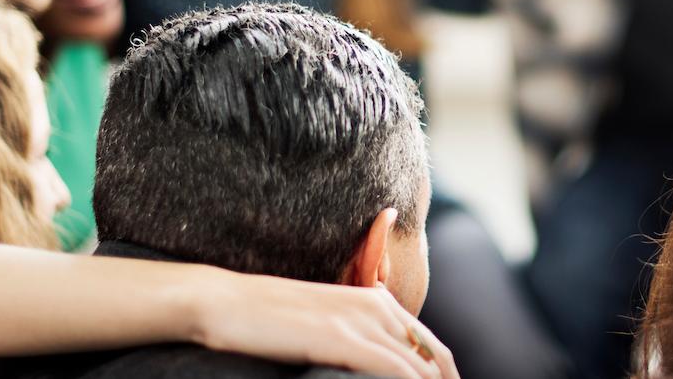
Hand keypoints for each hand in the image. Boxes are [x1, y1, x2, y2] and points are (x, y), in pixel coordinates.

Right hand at [192, 268, 458, 378]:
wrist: (228, 302)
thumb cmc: (270, 317)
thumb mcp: (327, 320)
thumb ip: (356, 336)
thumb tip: (372, 363)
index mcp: (378, 300)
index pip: (429, 345)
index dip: (445, 375)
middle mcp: (378, 307)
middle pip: (432, 356)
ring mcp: (361, 321)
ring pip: (419, 365)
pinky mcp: (342, 339)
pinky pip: (394, 369)